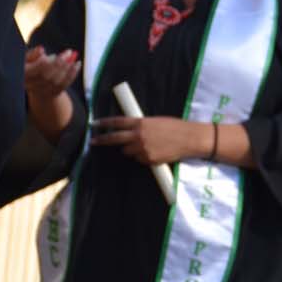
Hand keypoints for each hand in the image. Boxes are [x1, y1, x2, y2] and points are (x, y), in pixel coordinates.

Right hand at [25, 46, 78, 139]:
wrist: (34, 83)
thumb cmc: (30, 65)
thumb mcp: (27, 58)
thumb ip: (33, 53)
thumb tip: (41, 49)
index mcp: (24, 75)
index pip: (36, 70)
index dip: (47, 63)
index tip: (55, 55)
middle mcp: (32, 86)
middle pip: (47, 76)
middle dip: (59, 64)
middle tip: (69, 52)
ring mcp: (42, 92)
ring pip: (56, 81)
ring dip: (67, 68)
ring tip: (74, 56)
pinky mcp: (52, 94)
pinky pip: (64, 85)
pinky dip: (72, 74)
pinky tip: (77, 64)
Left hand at [90, 115, 207, 164]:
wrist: (188, 138)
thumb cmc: (174, 127)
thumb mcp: (155, 121)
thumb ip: (141, 126)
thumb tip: (130, 131)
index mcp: (140, 122)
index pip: (117, 122)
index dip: (104, 123)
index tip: (94, 124)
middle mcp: (138, 135)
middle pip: (114, 138)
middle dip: (102, 140)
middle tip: (93, 141)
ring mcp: (142, 148)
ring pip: (127, 151)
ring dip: (131, 149)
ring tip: (146, 145)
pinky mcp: (148, 159)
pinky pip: (139, 159)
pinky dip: (143, 157)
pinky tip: (154, 152)